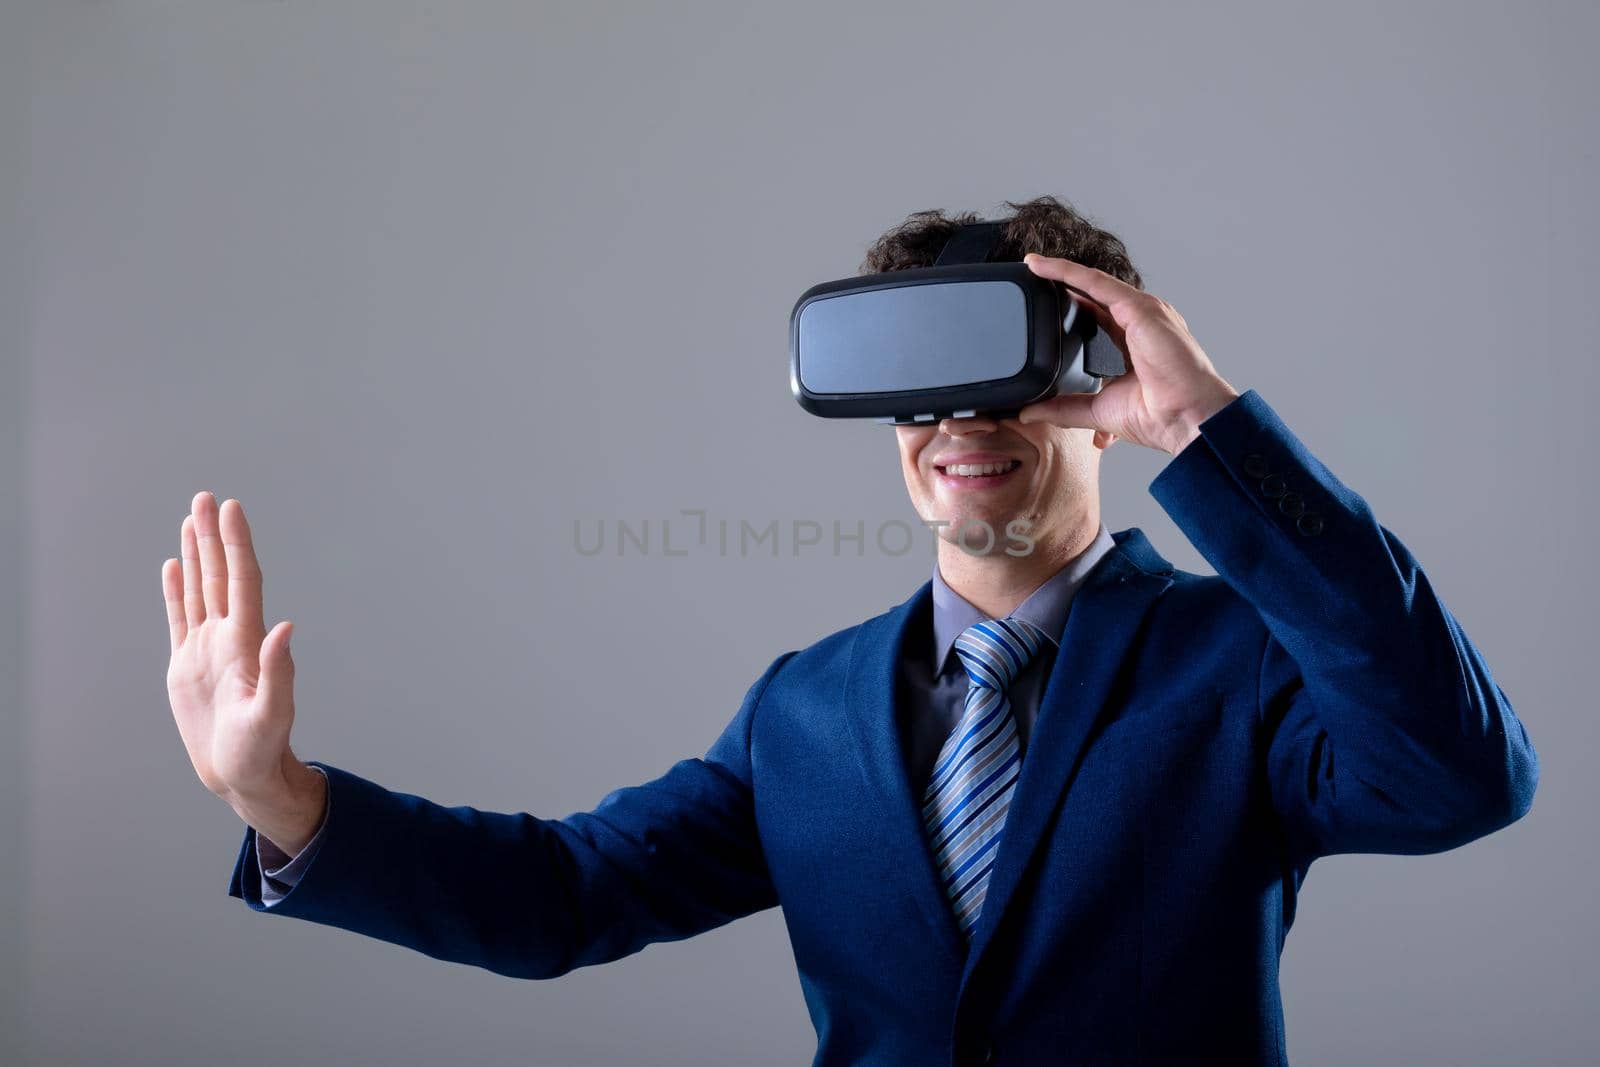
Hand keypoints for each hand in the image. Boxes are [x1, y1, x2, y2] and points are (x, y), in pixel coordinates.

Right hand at [162, 492, 321, 849]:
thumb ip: (278, 672)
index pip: (242, 581)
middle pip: (220, 575)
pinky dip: (176, 590)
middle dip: (213, 536)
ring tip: (191, 519)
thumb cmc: (260, 749)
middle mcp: (228, 637)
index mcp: (246, 642)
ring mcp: (206, 648)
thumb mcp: (271, 714)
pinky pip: (180, 617)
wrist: (242, 773)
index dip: (237, 544)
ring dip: (196, 554)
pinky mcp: (186, 664)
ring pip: (200, 589)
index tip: (231, 508)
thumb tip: (286, 627)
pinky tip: (173, 565)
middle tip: (205, 498)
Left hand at [1018, 253, 1241, 455]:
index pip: (1099, 318)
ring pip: (1093, 282)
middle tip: (1032, 275)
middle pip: (1096, 295)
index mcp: (1136, 344)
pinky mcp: (1139, 307)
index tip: (1046, 305)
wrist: (1187, 419)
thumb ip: (1063, 408)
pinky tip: (1043, 267)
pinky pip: (1096, 282)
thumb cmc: (1161, 416)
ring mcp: (1143, 311)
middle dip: (1064, 284)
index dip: (1074, 309)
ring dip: (1061, 271)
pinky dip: (1067, 272)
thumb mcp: (1097, 411)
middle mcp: (1141, 322)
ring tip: (1032, 264)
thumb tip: (1031, 412)